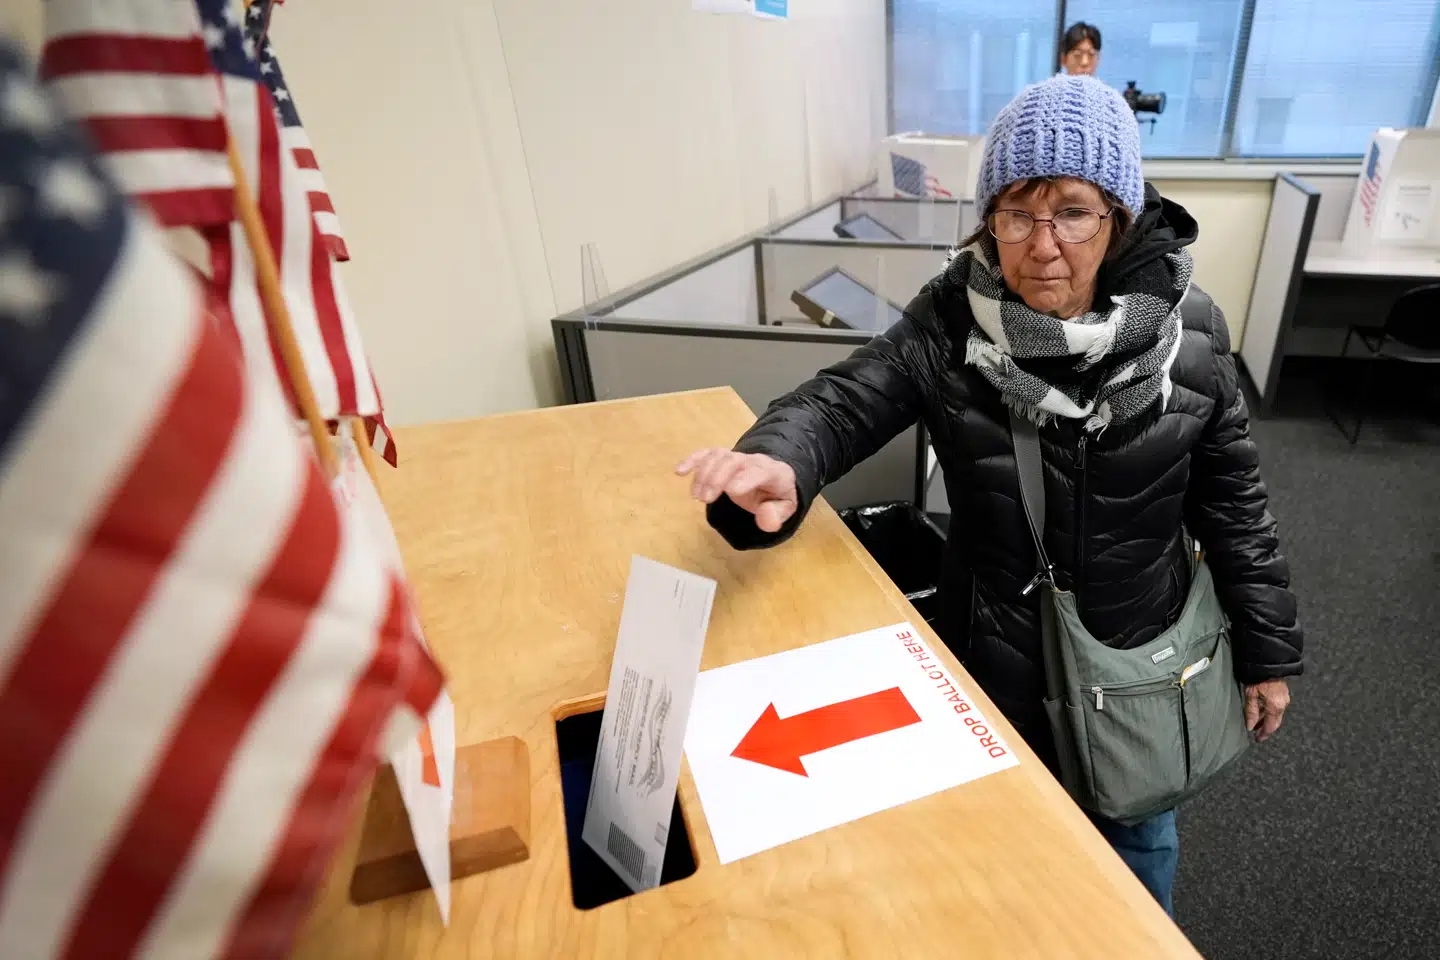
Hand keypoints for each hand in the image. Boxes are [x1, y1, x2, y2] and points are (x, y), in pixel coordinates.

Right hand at [675, 449, 797, 532]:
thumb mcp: (786, 508)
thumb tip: (766, 518)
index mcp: (773, 472)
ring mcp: (735, 457)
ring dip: (703, 474)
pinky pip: (706, 453)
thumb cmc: (776, 494)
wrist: (772, 476)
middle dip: (717, 477)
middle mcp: (752, 460)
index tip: (730, 490)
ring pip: (718, 456)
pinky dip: (692, 460)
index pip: (759, 471)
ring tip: (696, 497)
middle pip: (733, 461)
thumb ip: (777, 514)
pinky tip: (679, 471)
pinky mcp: (721, 457)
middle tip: (705, 499)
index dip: (745, 478)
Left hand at [1243, 678, 1290, 742]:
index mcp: (1275, 706)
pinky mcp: (1283, 694)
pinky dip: (1269, 713)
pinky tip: (1262, 712)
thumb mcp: (1250, 695)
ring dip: (1267, 720)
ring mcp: (1284, 699)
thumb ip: (1251, 712)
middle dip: (1266, 729)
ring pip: (1276, 715)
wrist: (1267, 662)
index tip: (1257, 739)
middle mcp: (1283, 704)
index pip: (1271, 726)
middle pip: (1275, 722)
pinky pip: (1277, 708)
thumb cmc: (1257, 677)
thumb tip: (1251, 727)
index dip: (1264, 734)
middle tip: (1257, 734)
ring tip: (1257, 723)